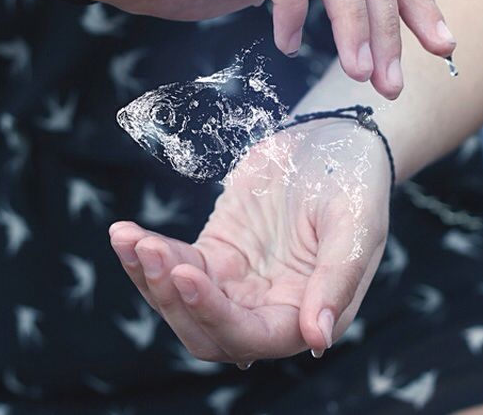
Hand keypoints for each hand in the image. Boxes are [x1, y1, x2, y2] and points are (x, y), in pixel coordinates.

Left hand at [109, 119, 390, 363]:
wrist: (336, 142)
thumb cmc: (356, 184)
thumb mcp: (357, 227)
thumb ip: (337, 282)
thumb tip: (317, 339)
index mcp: (306, 311)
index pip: (253, 335)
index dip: (214, 314)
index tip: (187, 273)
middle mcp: (268, 307)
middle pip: (206, 331)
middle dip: (172, 299)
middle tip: (148, 252)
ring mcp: (238, 281)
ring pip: (182, 303)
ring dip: (150, 277)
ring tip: (126, 239)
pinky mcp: (218, 251)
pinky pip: (177, 264)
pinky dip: (148, 253)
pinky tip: (125, 233)